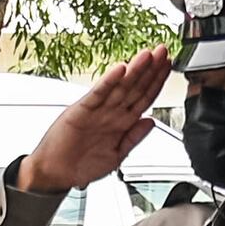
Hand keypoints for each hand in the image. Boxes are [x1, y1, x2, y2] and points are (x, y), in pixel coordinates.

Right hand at [20, 50, 173, 195]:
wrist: (56, 174)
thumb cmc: (82, 166)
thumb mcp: (116, 156)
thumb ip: (133, 138)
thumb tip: (151, 121)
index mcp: (122, 123)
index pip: (144, 98)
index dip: (157, 82)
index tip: (168, 67)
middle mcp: (111, 113)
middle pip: (136, 87)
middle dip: (151, 69)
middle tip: (163, 51)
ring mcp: (97, 110)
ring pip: (120, 87)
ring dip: (135, 70)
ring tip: (148, 54)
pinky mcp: (81, 110)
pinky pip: (98, 93)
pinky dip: (109, 81)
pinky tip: (120, 69)